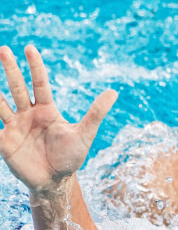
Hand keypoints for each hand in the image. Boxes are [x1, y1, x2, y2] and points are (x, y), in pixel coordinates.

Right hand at [0, 45, 116, 194]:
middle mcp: (29, 114)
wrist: (55, 181)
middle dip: (10, 69)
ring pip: (1, 102)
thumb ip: (96, 113)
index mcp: (47, 110)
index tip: (29, 48)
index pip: (40, 84)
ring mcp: (15, 126)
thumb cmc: (71, 158)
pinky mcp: (4, 141)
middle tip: (3, 49)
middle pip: (17, 87)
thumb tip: (114, 92)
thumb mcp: (85, 134)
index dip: (35, 66)